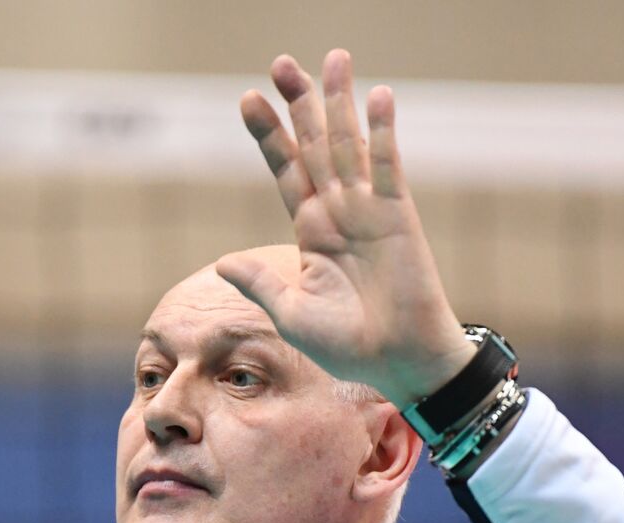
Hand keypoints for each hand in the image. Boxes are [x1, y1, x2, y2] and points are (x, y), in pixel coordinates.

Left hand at [215, 50, 473, 407]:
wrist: (398, 362)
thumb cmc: (348, 346)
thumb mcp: (291, 315)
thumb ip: (261, 283)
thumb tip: (224, 261)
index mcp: (312, 231)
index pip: (286, 171)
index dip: (268, 135)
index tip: (247, 99)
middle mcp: (340, 212)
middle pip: (314, 146)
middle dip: (300, 104)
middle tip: (282, 62)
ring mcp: (370, 210)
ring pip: (348, 146)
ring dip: (340, 103)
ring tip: (333, 59)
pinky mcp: (399, 217)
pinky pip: (389, 168)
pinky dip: (384, 133)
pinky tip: (379, 97)